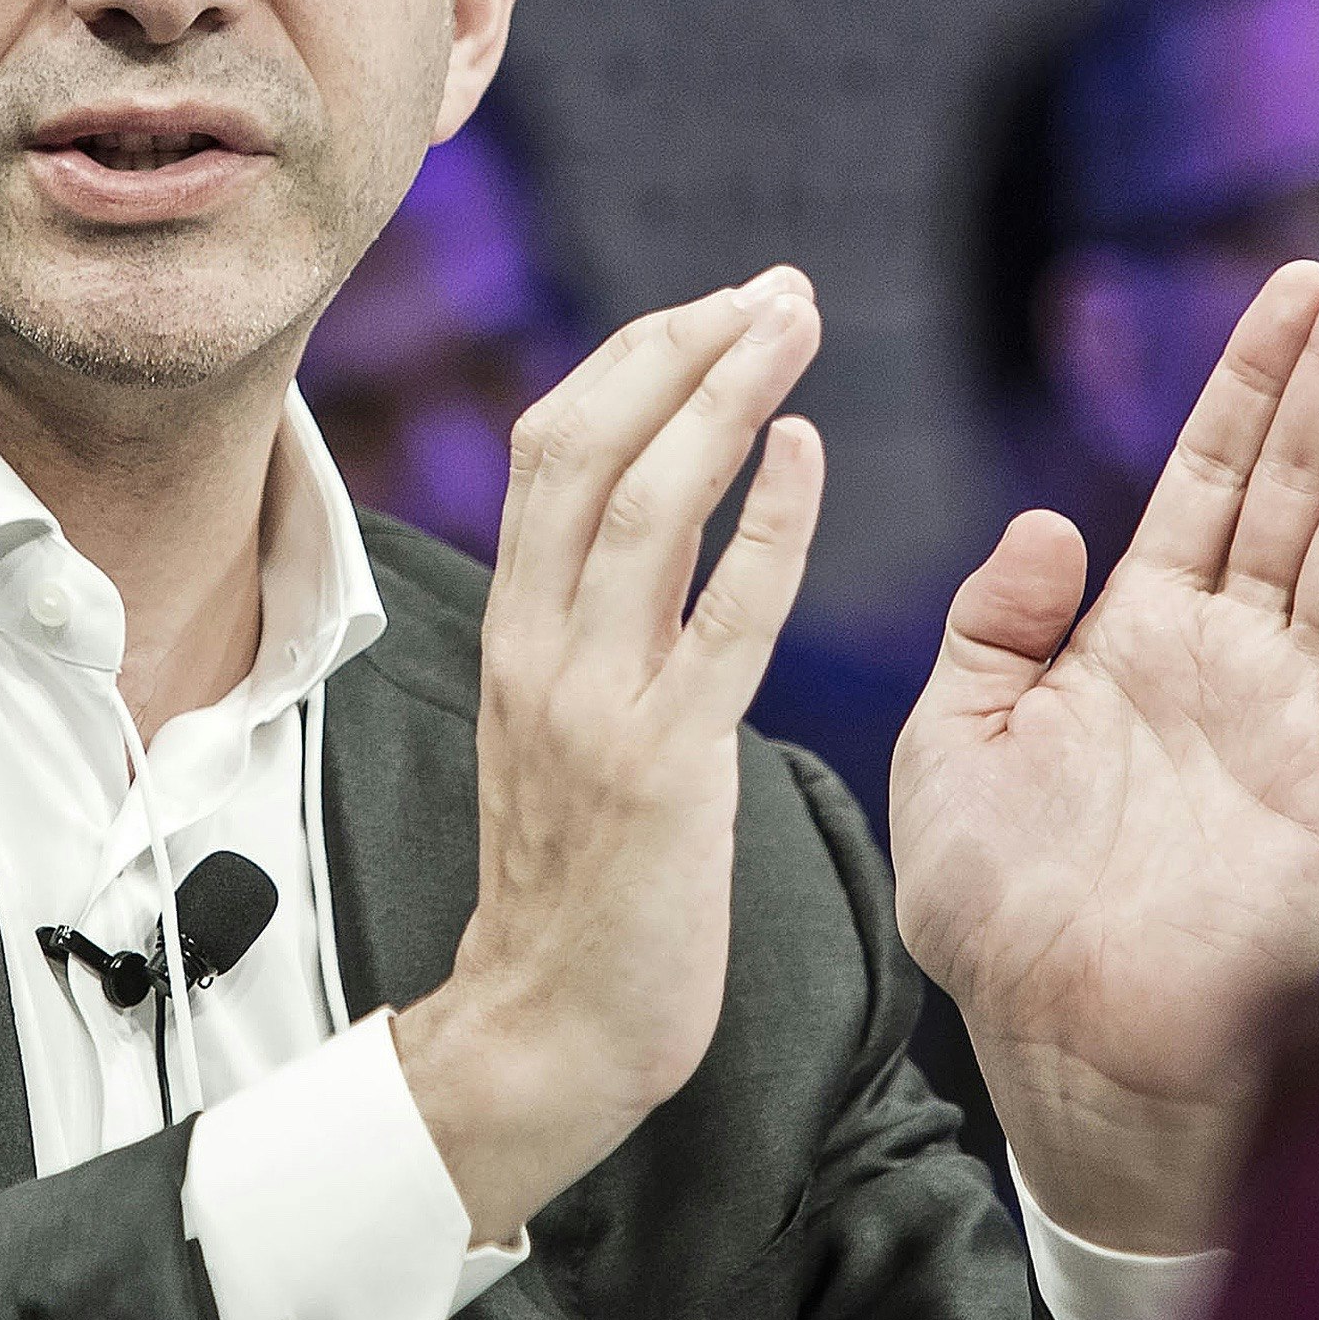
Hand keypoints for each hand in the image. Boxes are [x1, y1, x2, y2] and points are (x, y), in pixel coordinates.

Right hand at [396, 269, 826, 1245]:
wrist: (544, 1028)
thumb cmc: (576, 885)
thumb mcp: (559, 723)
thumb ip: (595, 625)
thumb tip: (653, 525)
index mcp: (514, 630)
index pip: (554, 448)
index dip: (637, 361)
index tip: (718, 307)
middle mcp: (540, 647)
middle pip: (588, 446)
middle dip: (682, 346)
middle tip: (776, 291)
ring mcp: (595, 703)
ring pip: (646, 507)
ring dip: (726, 398)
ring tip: (795, 324)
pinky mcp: (662, 767)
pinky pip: (718, 621)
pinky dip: (762, 524)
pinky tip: (804, 452)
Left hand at [892, 234, 1318, 1250]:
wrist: (1055, 1045)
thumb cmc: (998, 909)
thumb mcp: (956, 736)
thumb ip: (994, 620)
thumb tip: (1049, 519)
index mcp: (1134, 634)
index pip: (1210, 474)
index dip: (1255, 377)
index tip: (1297, 279)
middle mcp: (1227, 656)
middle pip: (1302, 480)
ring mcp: (1289, 713)